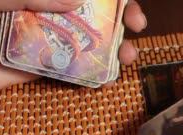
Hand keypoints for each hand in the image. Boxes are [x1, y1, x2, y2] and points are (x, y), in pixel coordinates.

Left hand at [0, 0, 146, 95]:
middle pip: (94, 11)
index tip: (126, 3)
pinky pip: (76, 69)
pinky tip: (107, 78)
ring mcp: (49, 38)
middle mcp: (46, 8)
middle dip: (121, 17)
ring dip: (116, 47)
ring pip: (91, 40)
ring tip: (128, 57)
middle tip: (136, 26)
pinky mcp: (45, 67)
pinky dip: (96, 74)